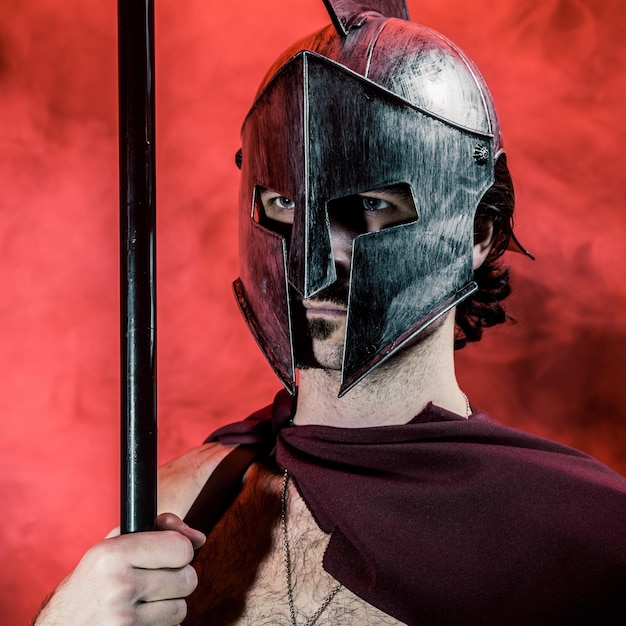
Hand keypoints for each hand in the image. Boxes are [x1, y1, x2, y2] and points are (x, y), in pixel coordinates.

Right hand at [34, 513, 205, 625]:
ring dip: (168, 606)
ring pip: (181, 609)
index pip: (181, 548)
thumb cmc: (91, 584)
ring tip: (142, 603)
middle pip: (188, 579)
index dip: (180, 551)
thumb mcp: (112, 546)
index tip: (168, 556)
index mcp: (113, 555)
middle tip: (153, 581)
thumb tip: (199, 537)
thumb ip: (157, 529)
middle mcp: (118, 586)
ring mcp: (124, 621)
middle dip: (176, 580)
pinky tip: (138, 621)